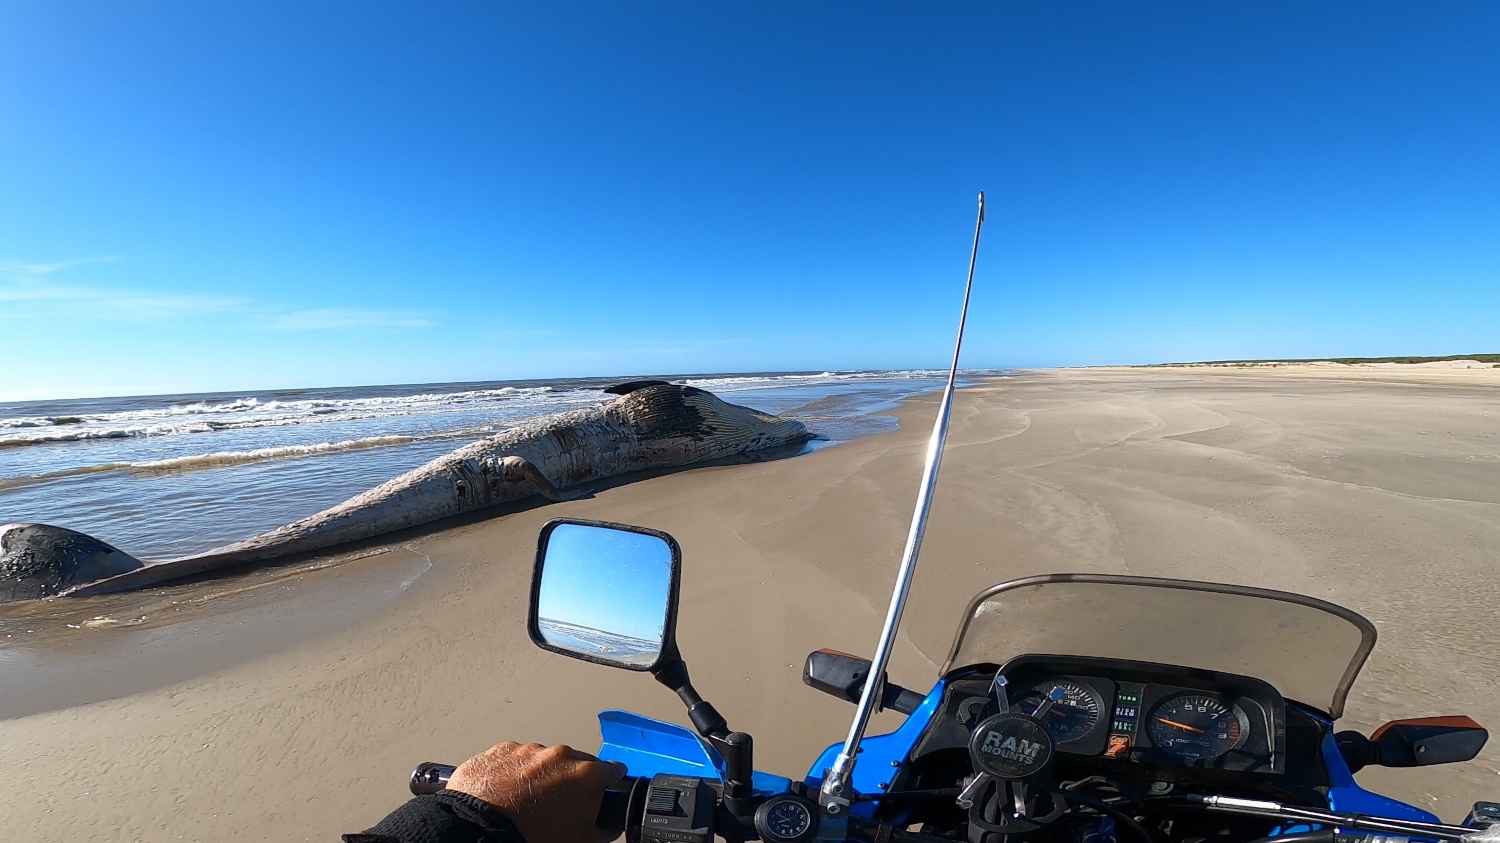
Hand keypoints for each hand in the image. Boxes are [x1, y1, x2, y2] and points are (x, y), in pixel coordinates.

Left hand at [447, 741, 626, 842]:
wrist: (480, 832)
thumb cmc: (530, 835)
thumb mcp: (581, 840)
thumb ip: (606, 828)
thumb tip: (611, 824)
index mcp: (585, 774)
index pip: (612, 770)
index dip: (610, 781)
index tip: (606, 785)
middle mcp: (559, 755)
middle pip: (574, 763)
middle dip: (570, 780)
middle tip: (558, 805)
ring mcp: (528, 750)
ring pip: (542, 760)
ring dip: (539, 776)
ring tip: (525, 802)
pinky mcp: (500, 751)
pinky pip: (513, 760)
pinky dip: (512, 773)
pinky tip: (506, 795)